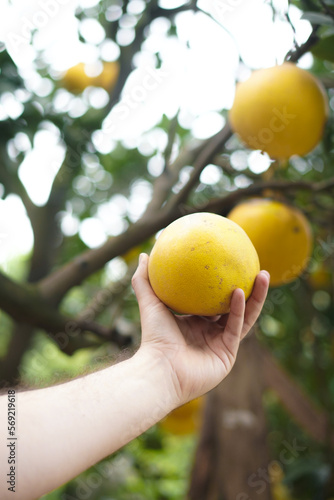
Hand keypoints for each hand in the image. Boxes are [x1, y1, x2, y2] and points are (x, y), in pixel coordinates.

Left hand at [132, 253, 269, 406]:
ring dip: (255, 296)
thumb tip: (144, 254)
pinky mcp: (228, 354)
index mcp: (194, 322)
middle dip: (247, 287)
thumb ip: (144, 280)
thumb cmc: (153, 339)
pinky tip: (241, 290)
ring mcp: (220, 344)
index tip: (229, 263)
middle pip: (233, 307)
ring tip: (263, 275)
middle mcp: (209, 332)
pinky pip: (236, 327)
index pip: (212, 301)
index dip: (222, 284)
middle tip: (254, 265)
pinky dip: (239, 309)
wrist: (161, 370)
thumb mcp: (150, 303)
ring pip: (243, 316)